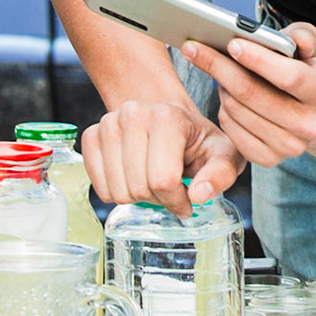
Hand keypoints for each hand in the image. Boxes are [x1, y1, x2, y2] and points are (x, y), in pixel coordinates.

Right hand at [82, 100, 245, 217]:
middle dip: (158, 199)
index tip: (187, 199)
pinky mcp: (92, 136)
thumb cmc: (197, 140)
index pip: (163, 180)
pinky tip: (133, 178)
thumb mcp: (223, 154)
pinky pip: (99, 187)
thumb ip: (220, 174)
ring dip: (137, 197)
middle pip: (139, 187)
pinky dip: (116, 192)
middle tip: (169, 187)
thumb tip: (199, 195)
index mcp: (169, 117)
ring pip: (118, 191)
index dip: (177, 201)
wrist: (168, 119)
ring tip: (152, 179)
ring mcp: (109, 123)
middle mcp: (134, 114)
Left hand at [183, 24, 315, 167]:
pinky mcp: (268, 159)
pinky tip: (226, 95)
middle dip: (220, 67)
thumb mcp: (310, 45)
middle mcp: (310, 125)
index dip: (258, 59)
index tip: (232, 44)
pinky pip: (230, 130)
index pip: (289, 76)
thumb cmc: (304, 69)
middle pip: (252, 94)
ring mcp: (290, 147)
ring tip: (218, 69)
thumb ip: (303, 35)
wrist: (311, 111)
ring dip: (220, 86)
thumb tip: (286, 38)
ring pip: (236, 110)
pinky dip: (222, 110)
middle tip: (195, 48)